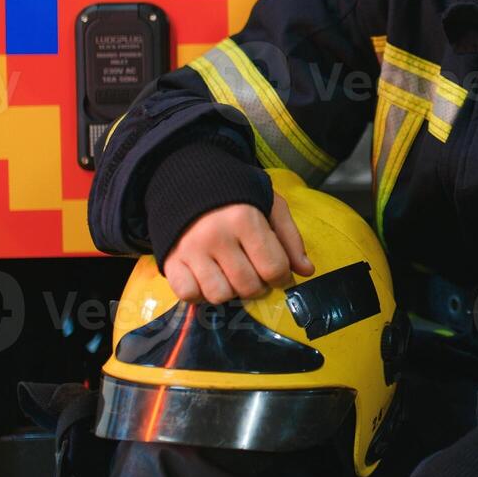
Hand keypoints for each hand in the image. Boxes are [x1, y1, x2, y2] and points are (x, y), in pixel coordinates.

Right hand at [161, 193, 313, 303]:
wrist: (189, 181)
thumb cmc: (238, 197)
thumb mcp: (271, 206)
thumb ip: (290, 239)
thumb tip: (307, 271)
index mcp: (244, 220)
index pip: (274, 268)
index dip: (282, 277)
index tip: (279, 273)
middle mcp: (215, 236)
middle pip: (248, 286)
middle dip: (258, 286)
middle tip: (254, 271)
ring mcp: (190, 250)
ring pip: (219, 296)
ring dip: (230, 291)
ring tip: (230, 274)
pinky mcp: (170, 260)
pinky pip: (189, 296)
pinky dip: (200, 294)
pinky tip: (207, 278)